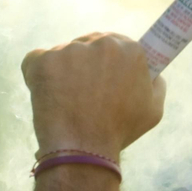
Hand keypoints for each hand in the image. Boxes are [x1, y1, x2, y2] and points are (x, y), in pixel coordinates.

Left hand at [20, 33, 163, 161]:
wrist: (83, 147)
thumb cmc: (119, 131)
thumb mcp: (153, 109)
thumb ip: (155, 84)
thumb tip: (154, 73)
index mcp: (130, 50)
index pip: (115, 44)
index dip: (105, 62)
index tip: (99, 78)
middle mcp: (100, 43)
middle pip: (87, 44)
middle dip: (83, 63)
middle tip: (80, 91)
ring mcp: (69, 50)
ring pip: (62, 54)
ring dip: (61, 71)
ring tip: (64, 100)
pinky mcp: (42, 60)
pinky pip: (35, 61)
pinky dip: (36, 75)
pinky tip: (45, 95)